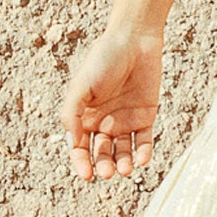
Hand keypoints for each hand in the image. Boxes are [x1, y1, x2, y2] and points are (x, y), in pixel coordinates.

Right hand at [61, 26, 162, 182]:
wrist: (134, 40)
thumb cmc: (103, 60)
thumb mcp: (81, 86)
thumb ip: (71, 114)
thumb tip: (73, 143)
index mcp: (83, 117)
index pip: (79, 148)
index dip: (82, 163)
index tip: (87, 175)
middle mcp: (102, 122)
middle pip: (101, 153)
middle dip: (104, 165)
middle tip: (108, 172)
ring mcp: (124, 121)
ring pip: (123, 152)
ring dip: (123, 163)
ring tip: (125, 170)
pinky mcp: (145, 117)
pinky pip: (144, 142)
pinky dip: (143, 153)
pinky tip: (141, 160)